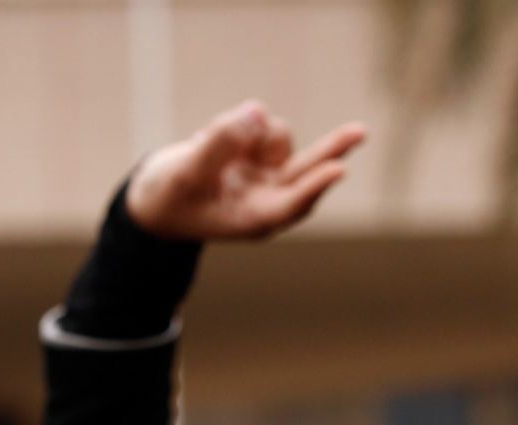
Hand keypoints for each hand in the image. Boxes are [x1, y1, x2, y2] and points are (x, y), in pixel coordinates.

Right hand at [126, 100, 365, 241]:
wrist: (156, 197)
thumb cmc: (169, 199)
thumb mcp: (186, 172)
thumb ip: (220, 143)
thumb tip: (258, 112)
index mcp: (253, 219)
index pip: (290, 203)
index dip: (314, 186)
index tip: (338, 170)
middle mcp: (268, 197)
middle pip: (307, 170)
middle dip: (332, 150)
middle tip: (361, 132)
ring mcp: (266, 174)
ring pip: (276, 135)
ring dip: (248, 130)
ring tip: (207, 144)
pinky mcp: (260, 154)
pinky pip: (259, 123)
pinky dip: (238, 124)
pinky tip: (214, 141)